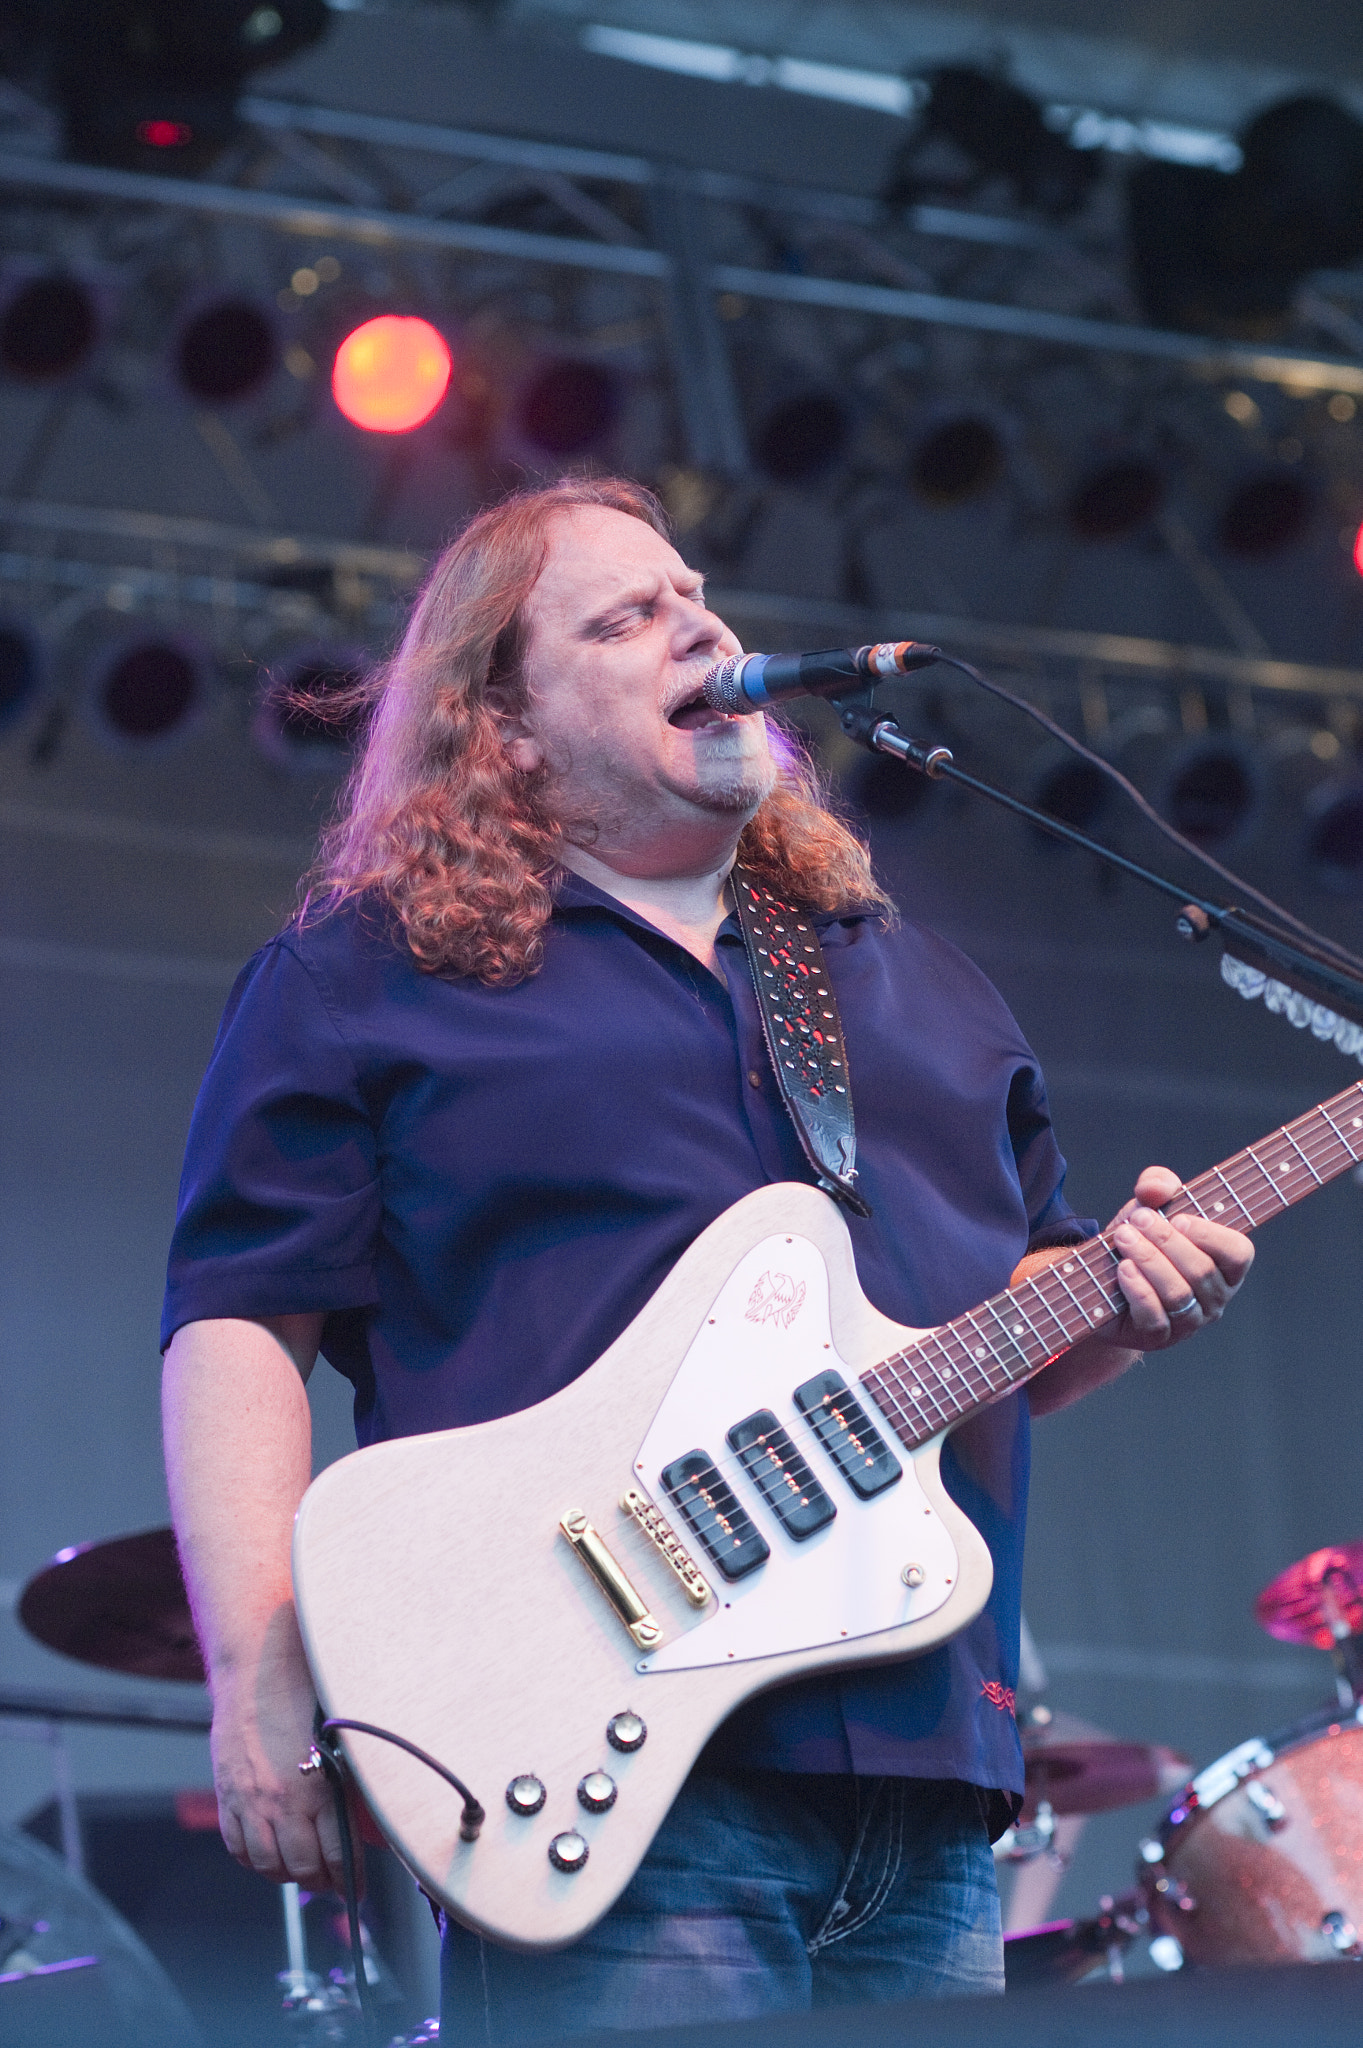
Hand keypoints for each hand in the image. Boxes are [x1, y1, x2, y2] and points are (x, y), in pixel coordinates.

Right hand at [209, 1611, 346, 1891]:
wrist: (256, 1663)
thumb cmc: (307, 1691)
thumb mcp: (341, 1737)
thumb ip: (352, 1783)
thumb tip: (370, 1825)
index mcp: (317, 1786)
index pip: (338, 1855)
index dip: (350, 1879)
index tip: (358, 1890)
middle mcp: (281, 1800)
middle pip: (301, 1867)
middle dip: (320, 1882)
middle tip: (331, 1883)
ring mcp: (248, 1800)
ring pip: (266, 1864)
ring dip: (286, 1874)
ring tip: (301, 1871)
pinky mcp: (226, 1793)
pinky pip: (236, 1844)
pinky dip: (253, 1858)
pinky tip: (267, 1854)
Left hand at [1105, 1165, 1253, 1350]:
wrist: (1104, 1281)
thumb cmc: (1140, 1242)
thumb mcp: (1148, 1206)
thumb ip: (1157, 1185)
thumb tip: (1158, 1188)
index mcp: (1225, 1266)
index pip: (1239, 1252)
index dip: (1210, 1235)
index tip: (1179, 1218)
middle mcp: (1214, 1298)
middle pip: (1200, 1270)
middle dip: (1166, 1240)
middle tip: (1137, 1219)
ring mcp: (1188, 1322)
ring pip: (1178, 1293)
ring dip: (1149, 1259)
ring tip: (1124, 1237)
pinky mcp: (1158, 1337)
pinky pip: (1155, 1317)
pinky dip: (1138, 1289)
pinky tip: (1123, 1269)